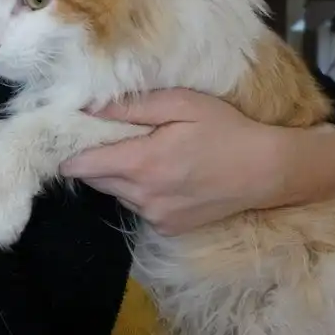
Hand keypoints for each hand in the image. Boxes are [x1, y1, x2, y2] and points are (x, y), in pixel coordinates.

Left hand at [60, 89, 334, 235]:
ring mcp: (156, 217)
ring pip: (117, 195)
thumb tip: (88, 107)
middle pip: (96, 180)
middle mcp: (143, 196)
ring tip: (148, 157)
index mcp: (143, 163)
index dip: (69, 152)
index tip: (68, 138)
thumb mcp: (183, 104)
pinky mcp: (168, 229)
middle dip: (96, 161)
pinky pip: (140, 209)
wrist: (266, 172)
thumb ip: (132, 107)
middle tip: (115, 140)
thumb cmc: (226, 130)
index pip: (82, 165)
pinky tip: (168, 179)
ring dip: (120, 177)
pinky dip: (142, 193)